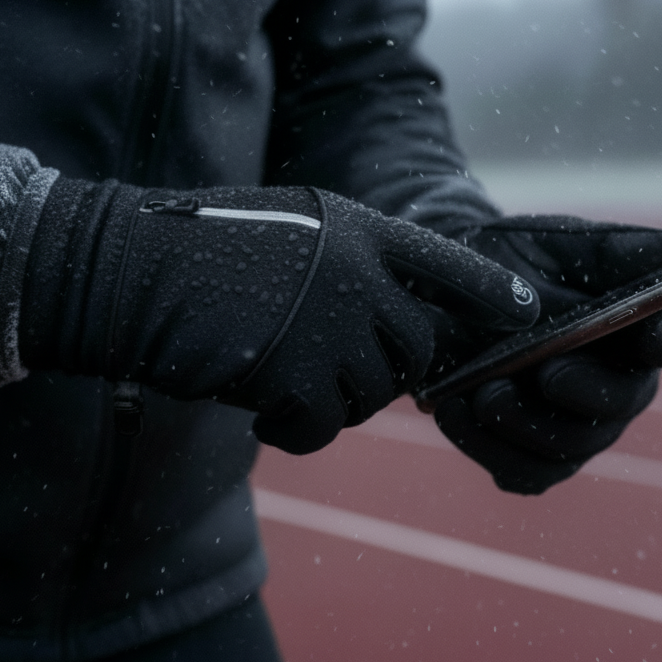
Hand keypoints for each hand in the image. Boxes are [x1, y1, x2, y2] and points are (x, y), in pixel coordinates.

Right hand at [20, 180, 538, 453]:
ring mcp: (334, 326)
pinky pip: (325, 427)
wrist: (131, 271)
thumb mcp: (290, 233)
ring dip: (330, 399)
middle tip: (327, 370)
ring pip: (371, 394)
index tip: (530, 312)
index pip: (447, 262)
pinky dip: (296, 429)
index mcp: (359, 232)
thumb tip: (392, 324)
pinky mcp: (300, 375)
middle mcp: (360, 276)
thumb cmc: (202, 249)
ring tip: (274, 374)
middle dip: (384, 372)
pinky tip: (259, 406)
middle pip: (415, 350)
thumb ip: (348, 267)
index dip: (490, 290)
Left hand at [430, 215, 661, 493]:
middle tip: (548, 372)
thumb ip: (614, 248)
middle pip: (621, 405)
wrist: (443, 293)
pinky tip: (453, 409)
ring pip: (568, 449)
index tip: (649, 337)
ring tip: (484, 391)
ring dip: (526, 423)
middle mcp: (614, 387)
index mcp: (634, 329)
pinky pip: (522, 472)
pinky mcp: (528, 456)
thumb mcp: (557, 241)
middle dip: (587, 392)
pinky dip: (486, 446)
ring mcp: (573, 429)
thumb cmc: (513, 261)